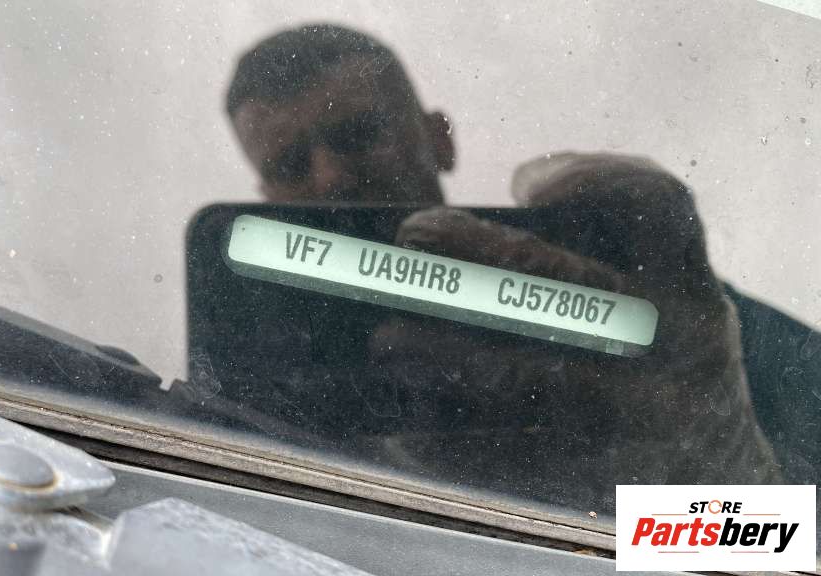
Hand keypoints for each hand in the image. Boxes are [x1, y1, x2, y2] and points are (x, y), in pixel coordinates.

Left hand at [364, 152, 780, 498]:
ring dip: (444, 352)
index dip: (595, 179)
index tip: (523, 185)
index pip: (659, 206)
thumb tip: (450, 252)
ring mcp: (643, 415)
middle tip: (411, 234)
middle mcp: (678, 343)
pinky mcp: (603, 477)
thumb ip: (582, 258)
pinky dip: (449, 440)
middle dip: (477, 253)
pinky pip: (511, 455)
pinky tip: (403, 430)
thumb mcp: (649, 298)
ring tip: (384, 339)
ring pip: (531, 375)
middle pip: (566, 282)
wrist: (709, 471)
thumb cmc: (642, 355)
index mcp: (686, 282)